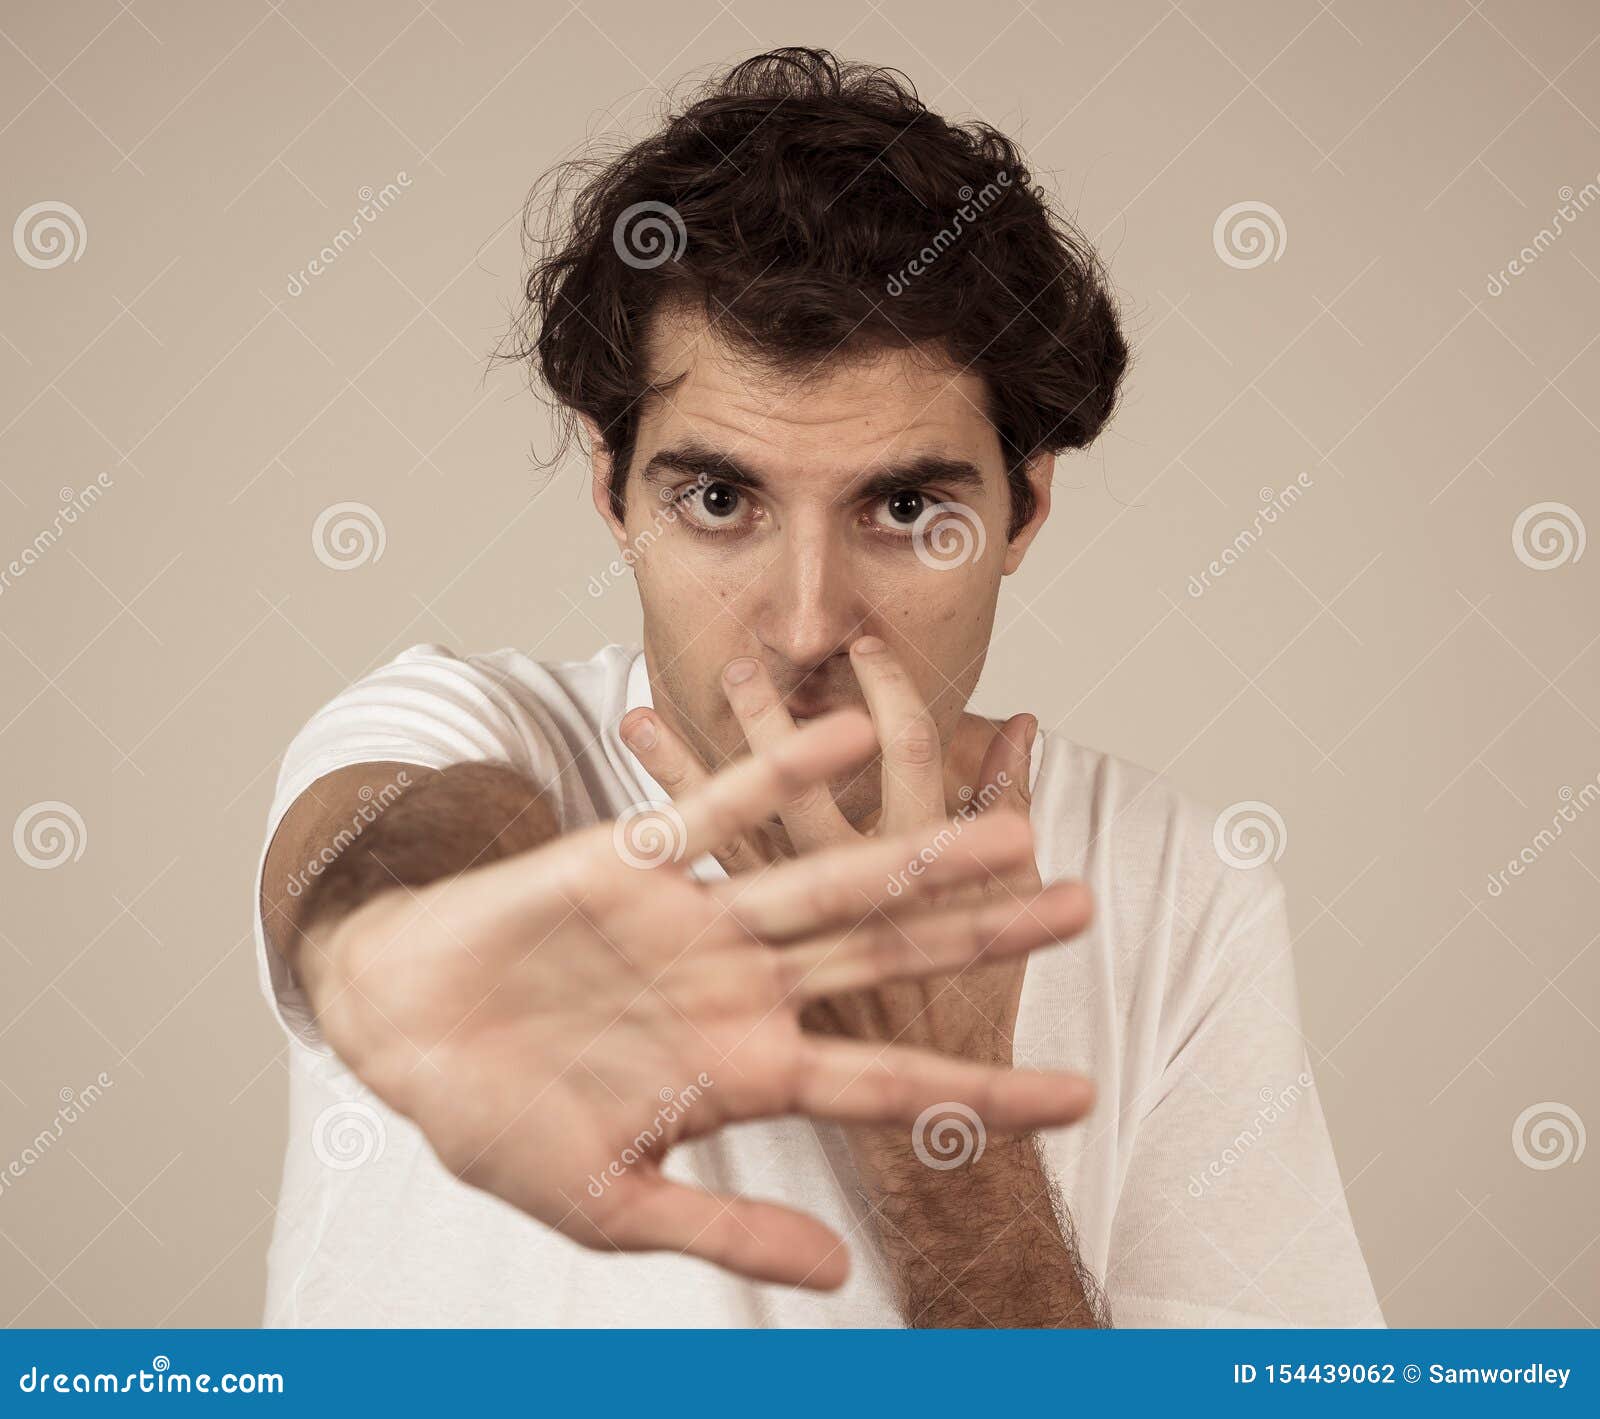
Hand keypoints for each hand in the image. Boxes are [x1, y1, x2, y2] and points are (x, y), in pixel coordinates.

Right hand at [307, 710, 1093, 1289]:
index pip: (887, 1085)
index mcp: (746, 1070)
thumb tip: (838, 1278)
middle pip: (886, 959)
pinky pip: (718, 809)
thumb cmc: (500, 1125)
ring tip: (1008, 822)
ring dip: (914, 850)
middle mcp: (742, 986)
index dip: (981, 1093)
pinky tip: (846, 730)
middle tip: (1081, 904)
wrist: (402, 1035)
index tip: (1079, 1097)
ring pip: (827, 879)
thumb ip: (725, 1227)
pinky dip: (777, 772)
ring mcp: (696, 921)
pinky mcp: (633, 861)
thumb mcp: (612, 1204)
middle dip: (980, 935)